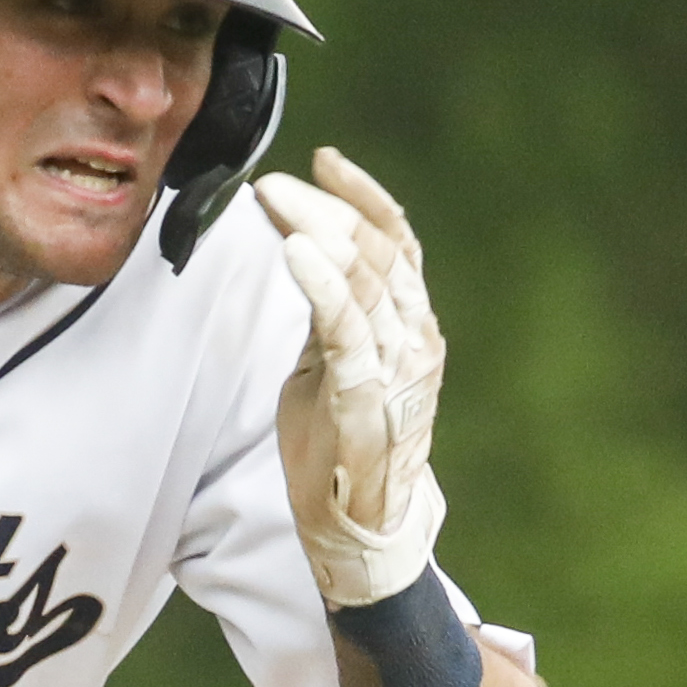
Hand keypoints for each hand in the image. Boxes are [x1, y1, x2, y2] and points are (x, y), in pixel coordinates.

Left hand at [252, 148, 446, 607]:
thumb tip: (302, 257)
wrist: (359, 526)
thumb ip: (329, 314)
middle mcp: (414, 337)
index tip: (324, 160)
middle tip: (272, 182)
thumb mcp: (330, 363)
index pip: (397, 241)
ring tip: (273, 198)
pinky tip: (293, 252)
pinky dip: (321, 285)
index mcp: (410, 324)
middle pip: (377, 251)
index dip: (363, 196)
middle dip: (323, 207)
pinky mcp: (366, 398)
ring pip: (364, 280)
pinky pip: (347, 331)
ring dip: (314, 232)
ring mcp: (396, 367)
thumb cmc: (339, 444)